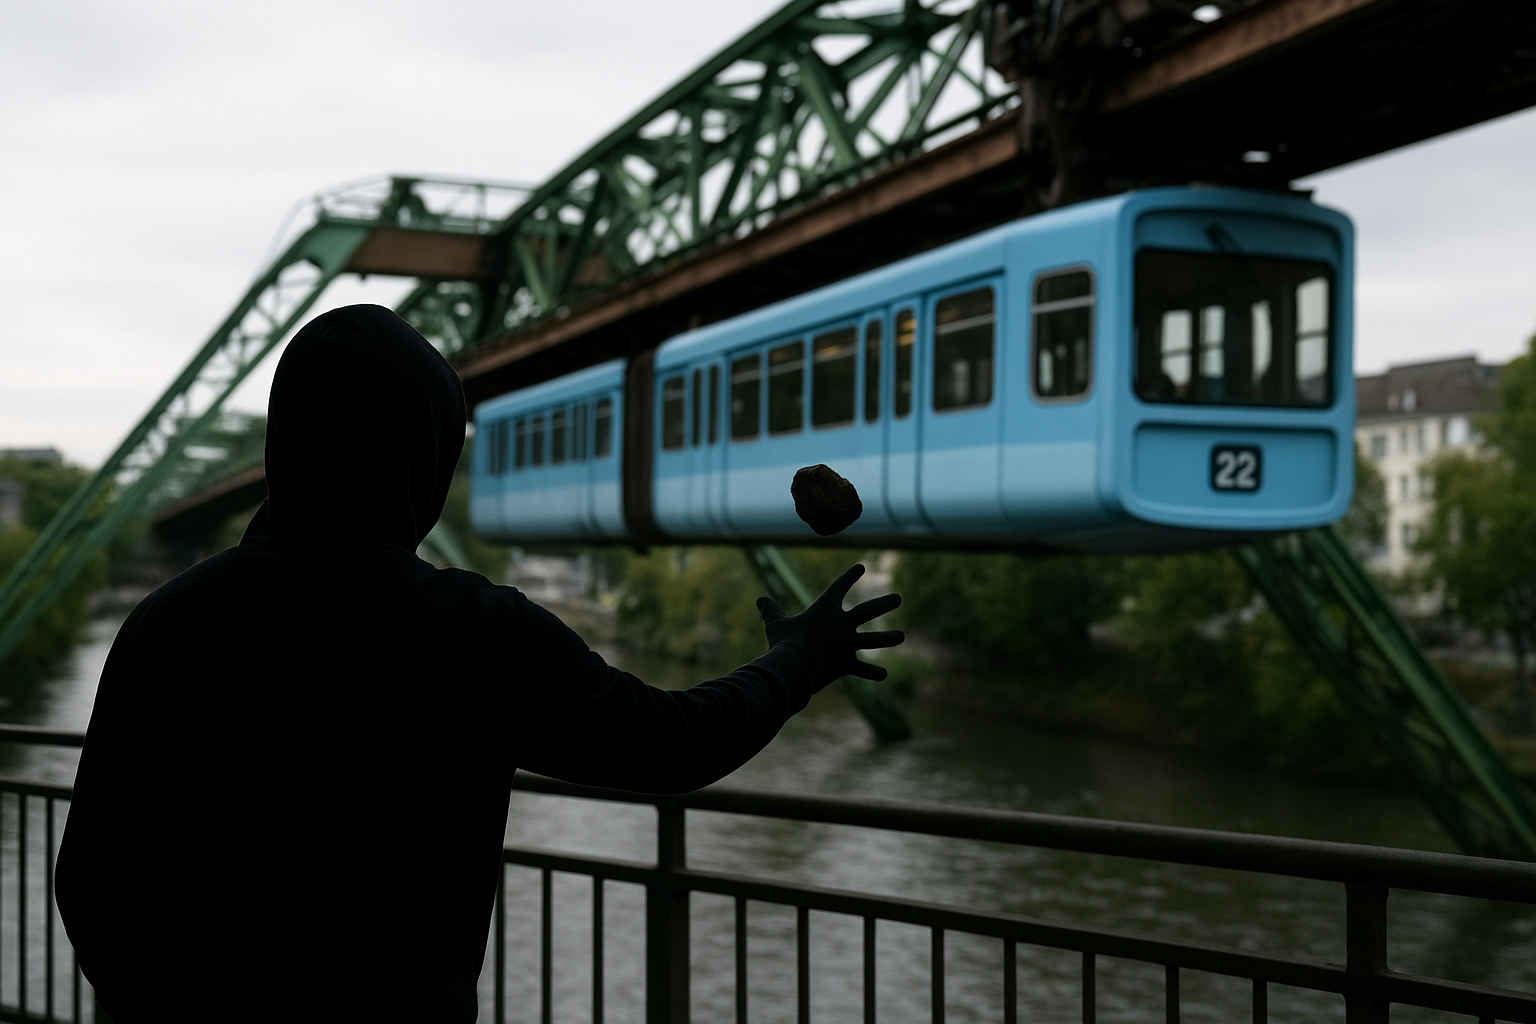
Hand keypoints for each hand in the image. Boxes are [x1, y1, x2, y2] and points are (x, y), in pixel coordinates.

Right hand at [756, 564, 903, 689]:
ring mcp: (846, 645)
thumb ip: (770, 611)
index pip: (839, 587)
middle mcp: (841, 625)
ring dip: (887, 638)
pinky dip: (872, 673)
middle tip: (898, 599)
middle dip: (883, 604)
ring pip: (872, 640)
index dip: (849, 577)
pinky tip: (884, 675)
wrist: (793, 667)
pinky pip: (862, 670)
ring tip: (901, 636)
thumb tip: (760, 600)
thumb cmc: (783, 642)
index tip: (861, 567)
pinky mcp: (846, 665)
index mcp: (825, 610)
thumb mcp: (775, 624)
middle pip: (866, 611)